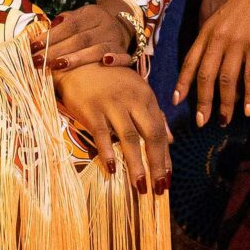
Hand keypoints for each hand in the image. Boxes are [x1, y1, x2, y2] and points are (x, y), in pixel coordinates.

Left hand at [46, 0, 134, 73]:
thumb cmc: (91, 27)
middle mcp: (105, 25)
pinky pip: (122, 57)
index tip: (33, 46)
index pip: (70, 25)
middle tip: (38, 61)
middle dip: (56, 51)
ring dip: (77, 58)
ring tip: (57, 66)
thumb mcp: (80, 18)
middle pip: (80, 39)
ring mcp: (116, 40)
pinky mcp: (125, 53)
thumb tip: (45, 29)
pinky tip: (105, 63)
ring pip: (97, 49)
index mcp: (92, 14)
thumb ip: (64, 23)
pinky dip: (115, 59)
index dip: (52, 36)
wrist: (121, 29)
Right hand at [58, 61, 170, 190]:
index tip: (167, 178)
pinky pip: (102, 134)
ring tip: (140, 187)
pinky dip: (107, 152)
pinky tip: (112, 169)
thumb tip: (170, 139)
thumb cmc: (110, 79)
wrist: (79, 61)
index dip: (165, 155)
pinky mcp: (92, 109)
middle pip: (150, 134)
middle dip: (157, 163)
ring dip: (136, 164)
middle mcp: (133, 100)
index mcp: (146, 96)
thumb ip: (154, 114)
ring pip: (129, 138)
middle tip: (159, 188)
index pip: (160, 130)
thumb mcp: (136, 91)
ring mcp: (112, 104)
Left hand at [174, 0, 249, 126]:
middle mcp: (218, 36)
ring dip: (225, 104)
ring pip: (226, 80)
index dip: (183, 82)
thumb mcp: (228, 16)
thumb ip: (220, 36)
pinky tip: (249, 109)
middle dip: (202, 102)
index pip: (190, 60)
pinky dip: (249, 95)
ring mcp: (237, 40)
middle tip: (201, 122)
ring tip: (226, 120)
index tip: (176, 101)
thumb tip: (220, 61)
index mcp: (208, 29)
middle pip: (205, 75)